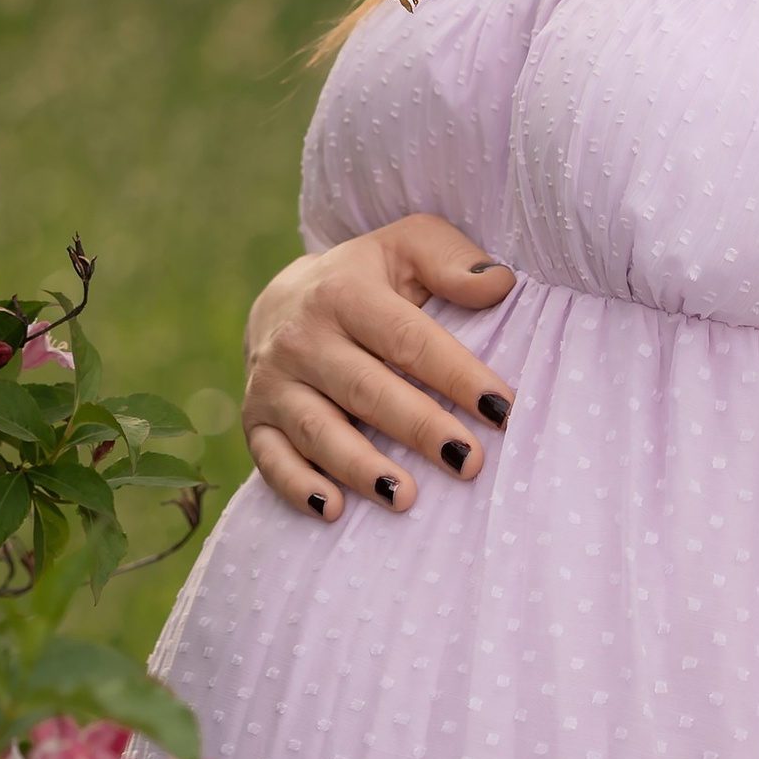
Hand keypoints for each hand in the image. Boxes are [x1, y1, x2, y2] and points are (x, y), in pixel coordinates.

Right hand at [243, 212, 516, 522]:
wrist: (283, 299)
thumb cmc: (367, 279)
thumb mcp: (407, 247)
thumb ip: (452, 260)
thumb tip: (498, 285)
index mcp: (344, 292)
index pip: (407, 339)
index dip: (456, 375)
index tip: (502, 409)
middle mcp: (302, 338)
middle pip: (366, 389)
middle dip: (418, 428)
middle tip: (467, 462)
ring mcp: (274, 382)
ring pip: (318, 430)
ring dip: (361, 467)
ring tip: (406, 497)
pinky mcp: (256, 420)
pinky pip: (272, 459)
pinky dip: (298, 487)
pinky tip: (333, 510)